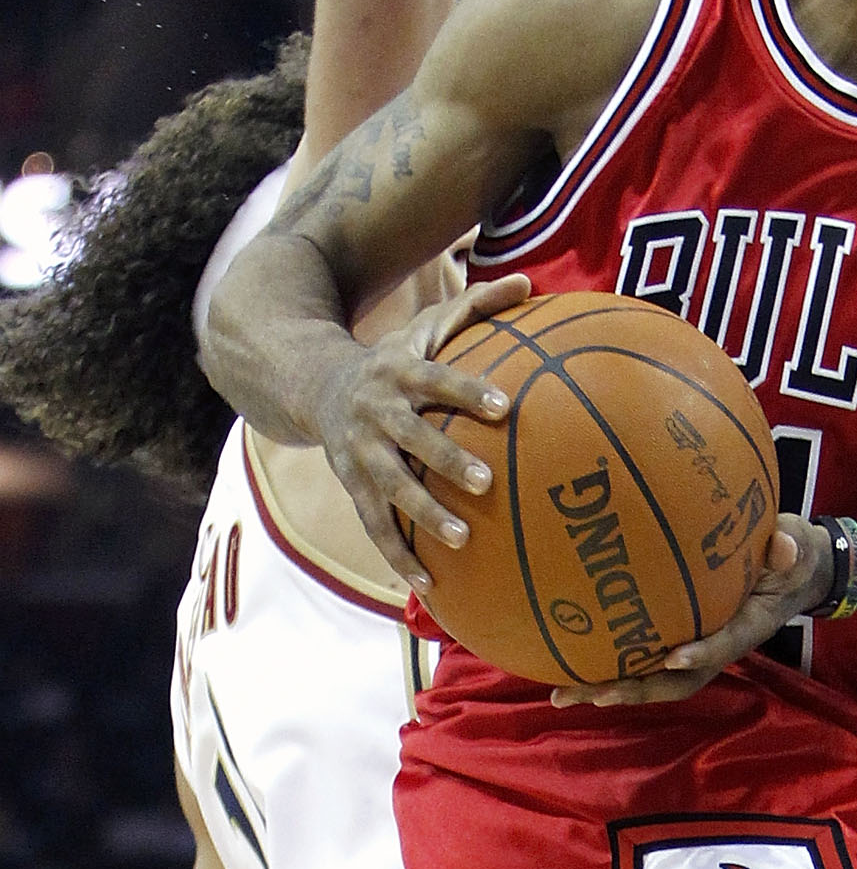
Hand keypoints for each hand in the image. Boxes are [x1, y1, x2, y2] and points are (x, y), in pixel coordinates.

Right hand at [313, 272, 531, 590]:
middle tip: (485, 482)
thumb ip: (475, 308)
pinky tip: (429, 585)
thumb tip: (528, 283)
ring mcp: (359, 453)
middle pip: (411, 437)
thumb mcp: (424, 326)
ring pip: (391, 487)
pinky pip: (375, 526)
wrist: (315, 384)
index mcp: (399, 372)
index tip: (504, 406)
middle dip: (445, 459)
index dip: (466, 391)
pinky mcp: (351, 486)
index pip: (436, 379)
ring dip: (424, 514)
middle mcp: (376, 412)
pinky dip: (399, 556)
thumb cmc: (393, 360)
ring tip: (462, 539)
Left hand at [548, 516, 833, 706]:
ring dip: (609, 689)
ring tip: (563, 695)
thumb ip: (789, 546)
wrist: (790, 574)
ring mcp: (696, 649)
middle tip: (594, 694)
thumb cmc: (788, 558)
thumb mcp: (796, 545)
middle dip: (636, 690)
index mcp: (748, 627)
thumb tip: (786, 544)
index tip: (670, 658)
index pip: (723, 646)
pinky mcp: (678, 641)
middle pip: (675, 681)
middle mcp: (717, 647)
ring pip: (652, 679)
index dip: (699, 655)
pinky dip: (607, 667)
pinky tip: (565, 663)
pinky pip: (641, 659)